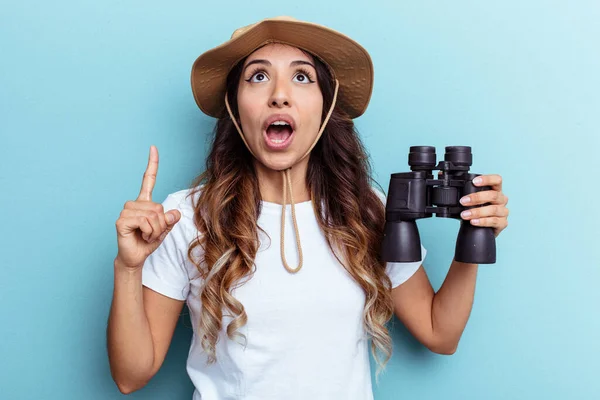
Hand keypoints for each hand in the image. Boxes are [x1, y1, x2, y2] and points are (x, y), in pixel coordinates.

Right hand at [114, 145, 181, 269]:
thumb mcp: (164, 230)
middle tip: (152, 233)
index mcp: (145, 202)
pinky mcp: (121, 221)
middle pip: (159, 207)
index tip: (153, 147)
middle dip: (161, 224)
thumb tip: (175, 213)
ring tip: (146, 235)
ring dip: (155, 230)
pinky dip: (148, 232)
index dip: (152, 164)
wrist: (135, 257)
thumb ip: (170, 220)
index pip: (148, 180)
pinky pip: (145, 222)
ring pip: (153, 215)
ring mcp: (126, 211)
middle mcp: (134, 203)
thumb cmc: (148, 242)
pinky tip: (141, 236)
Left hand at [459, 174, 508, 237]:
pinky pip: (494, 221)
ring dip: (477, 212)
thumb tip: (440, 175)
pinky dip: (482, 221)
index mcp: (495, 189)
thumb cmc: (475, 209)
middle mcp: (501, 199)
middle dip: (476, 198)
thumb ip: (459, 188)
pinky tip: (473, 221)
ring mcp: (503, 211)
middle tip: (463, 201)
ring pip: (493, 209)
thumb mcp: (468, 198)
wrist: (479, 226)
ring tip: (464, 214)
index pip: (497, 180)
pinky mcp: (503, 223)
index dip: (487, 179)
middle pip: (493, 195)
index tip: (474, 181)